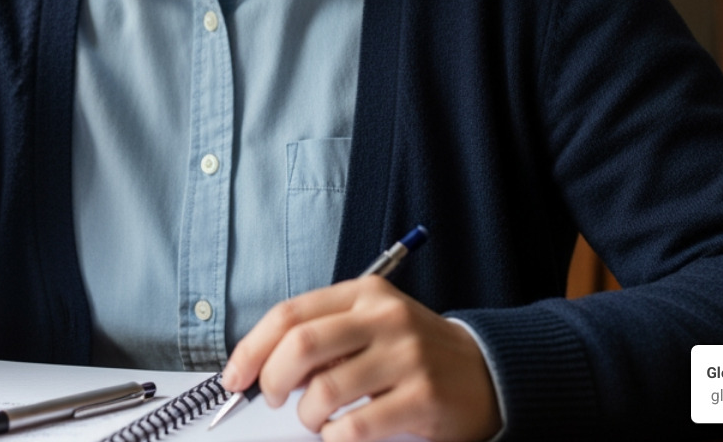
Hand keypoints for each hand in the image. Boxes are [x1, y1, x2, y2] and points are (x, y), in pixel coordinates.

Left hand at [221, 277, 500, 441]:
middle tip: (274, 398)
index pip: (290, 313)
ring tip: (318, 419)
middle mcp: (384, 318)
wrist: (486, 372)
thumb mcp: (371, 326)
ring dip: (307, 416)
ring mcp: (406, 356)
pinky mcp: (422, 397)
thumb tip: (263, 365)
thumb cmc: (415, 352)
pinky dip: (336, 437)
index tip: (235, 376)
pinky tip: (343, 433)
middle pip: (301, 345)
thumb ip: (324, 335)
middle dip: (272, 380)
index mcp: (364, 294)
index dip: (252, 348)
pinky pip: (355, 426)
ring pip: (323, 390)